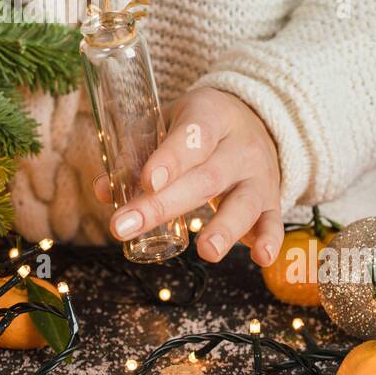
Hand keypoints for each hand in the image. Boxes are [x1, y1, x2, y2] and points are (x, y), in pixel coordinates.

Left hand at [93, 88, 283, 266]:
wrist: (255, 120)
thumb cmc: (198, 127)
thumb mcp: (168, 123)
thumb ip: (137, 153)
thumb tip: (103, 191)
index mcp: (210, 116)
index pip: (191, 136)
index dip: (170, 159)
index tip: (146, 182)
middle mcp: (239, 145)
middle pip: (205, 178)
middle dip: (163, 206)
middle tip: (125, 228)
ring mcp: (258, 174)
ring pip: (243, 202)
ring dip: (224, 229)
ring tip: (206, 252)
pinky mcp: (271, 199)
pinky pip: (273, 220)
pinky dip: (270, 239)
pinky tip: (261, 258)